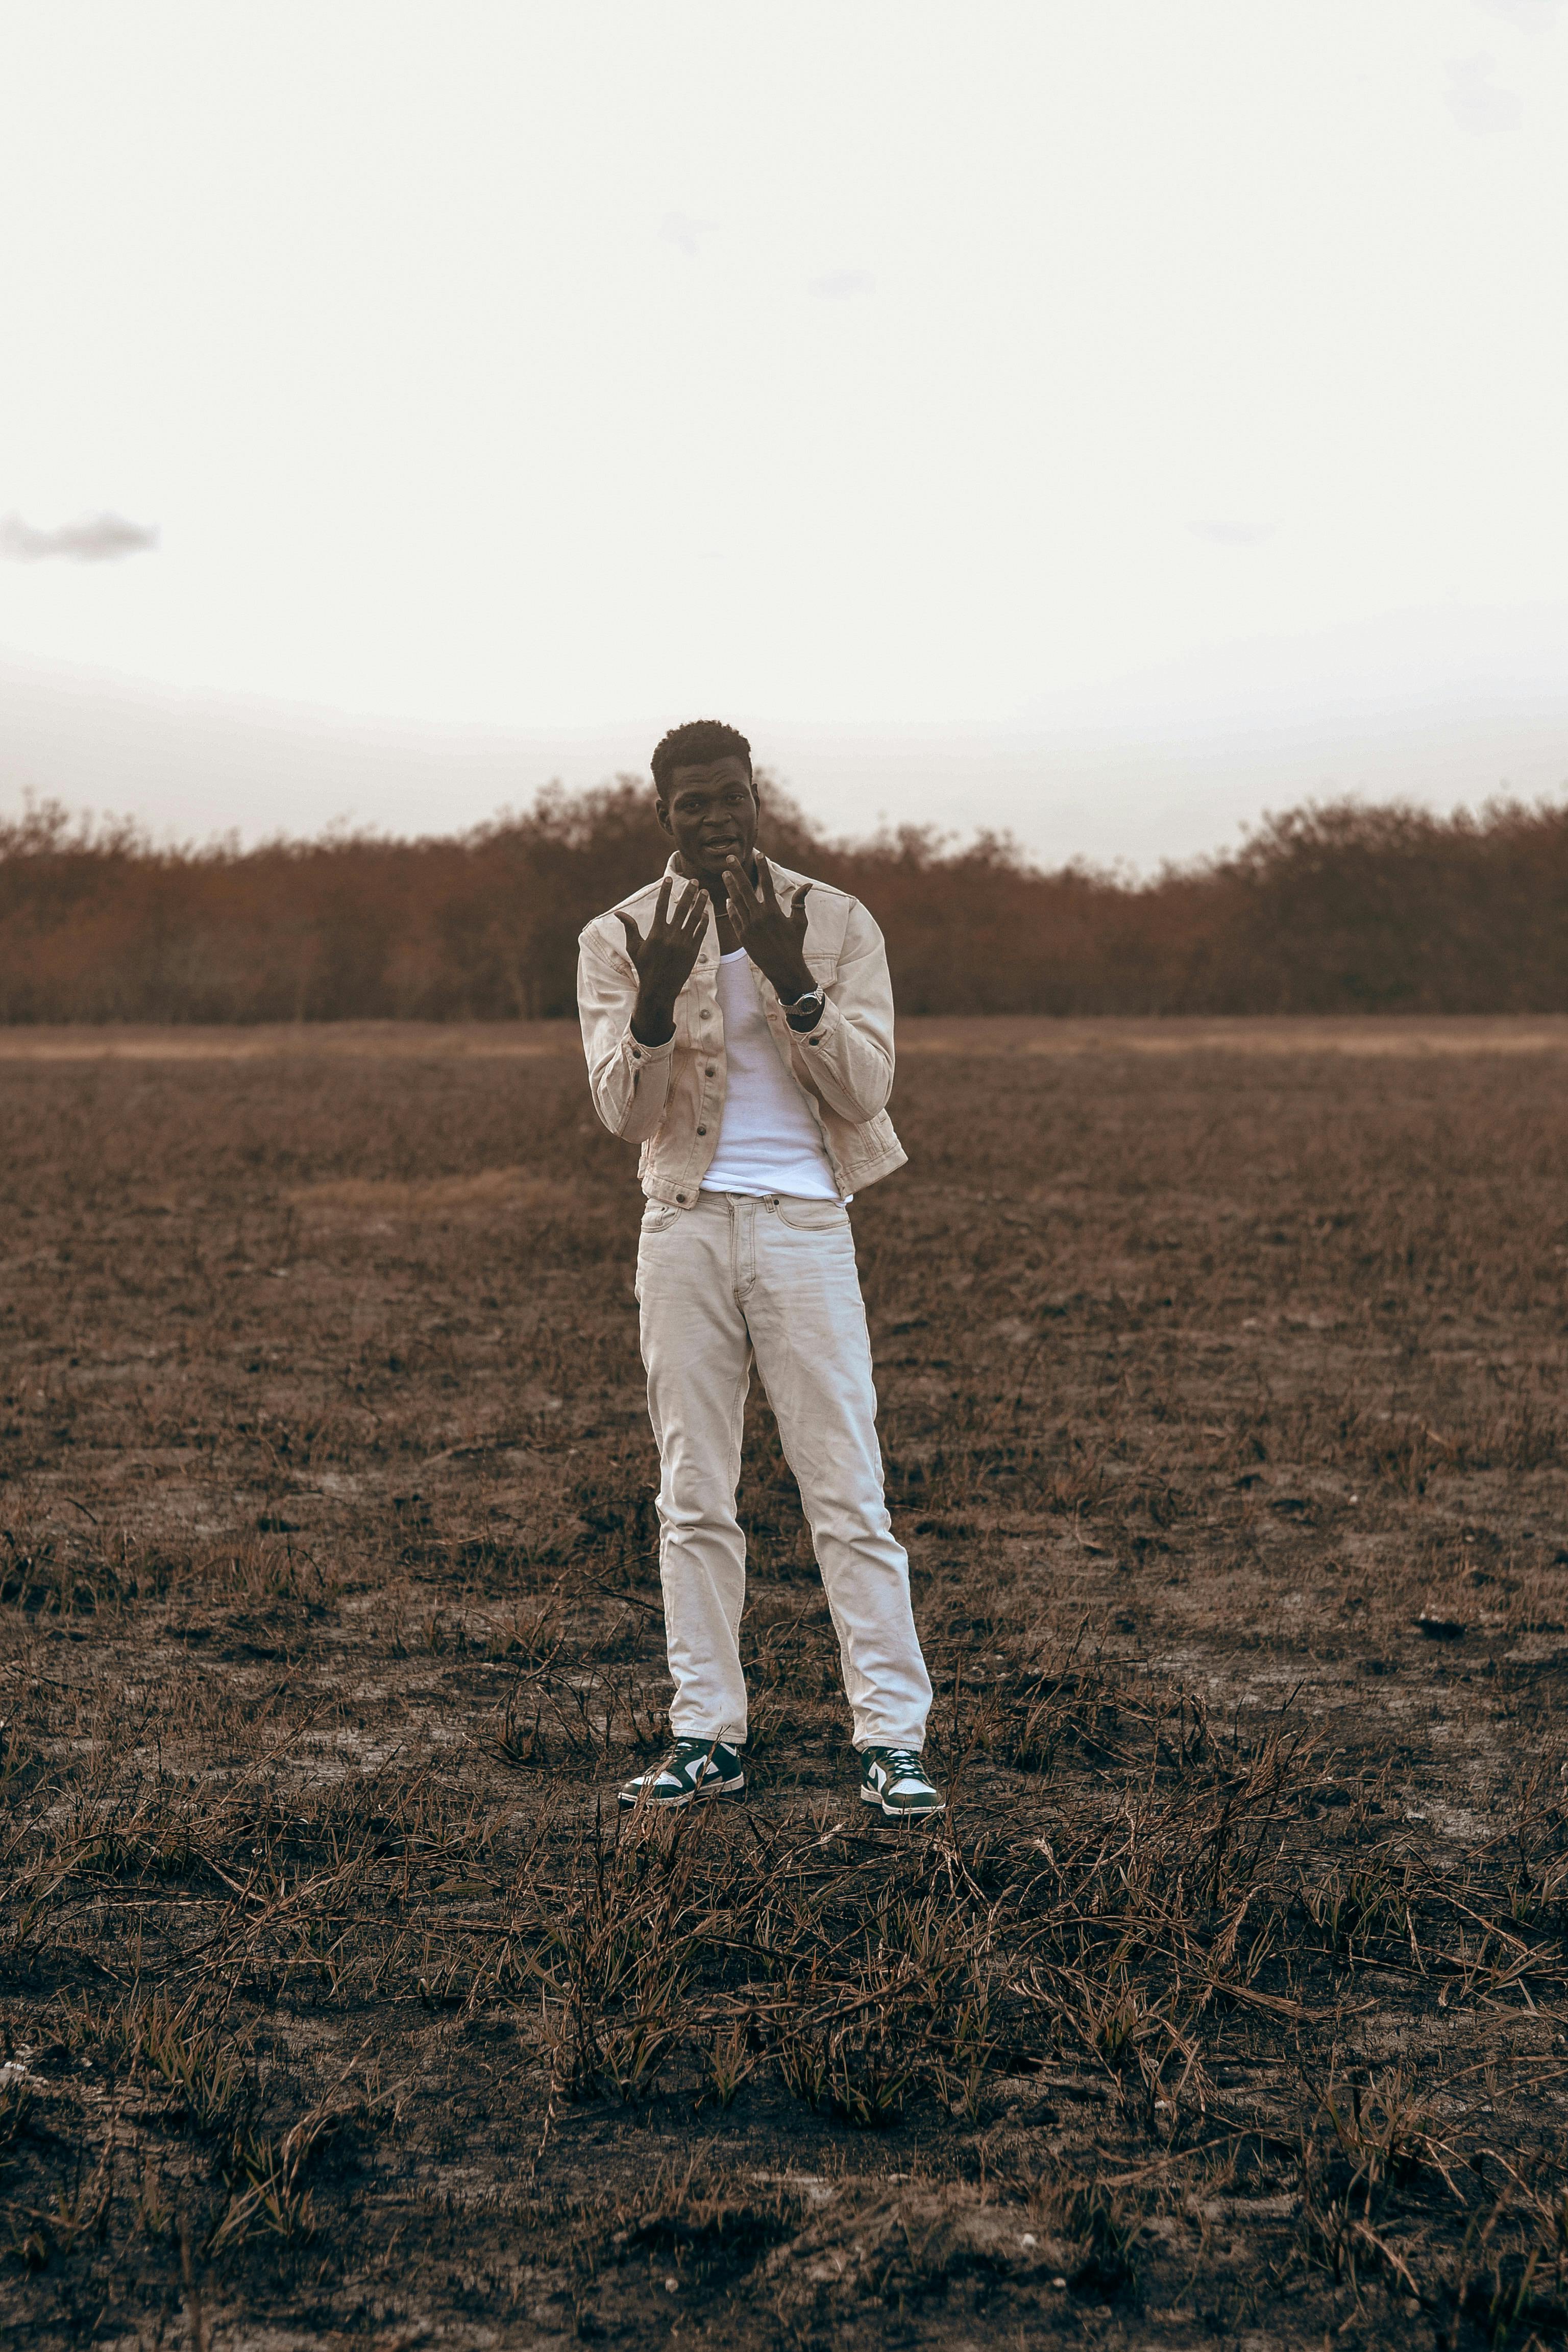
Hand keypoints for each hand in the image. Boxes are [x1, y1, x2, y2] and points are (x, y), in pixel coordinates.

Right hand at [617, 877, 707, 1045]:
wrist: (659, 989)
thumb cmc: (644, 967)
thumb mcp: (634, 947)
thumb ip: (630, 928)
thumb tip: (619, 912)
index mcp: (656, 933)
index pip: (661, 906)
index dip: (665, 891)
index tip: (669, 878)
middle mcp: (671, 936)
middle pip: (682, 909)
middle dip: (688, 893)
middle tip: (694, 881)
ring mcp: (684, 944)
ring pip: (694, 919)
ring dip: (700, 904)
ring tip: (704, 892)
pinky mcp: (693, 952)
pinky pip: (700, 932)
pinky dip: (704, 922)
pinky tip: (706, 913)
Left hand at [721, 857, 813, 1000]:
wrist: (784, 968)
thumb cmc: (794, 944)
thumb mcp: (799, 921)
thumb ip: (800, 901)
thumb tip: (808, 885)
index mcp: (773, 911)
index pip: (767, 883)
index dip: (762, 867)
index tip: (758, 854)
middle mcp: (758, 916)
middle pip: (745, 888)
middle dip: (737, 871)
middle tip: (729, 858)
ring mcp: (748, 926)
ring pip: (736, 901)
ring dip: (730, 887)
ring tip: (725, 874)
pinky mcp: (742, 936)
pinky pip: (734, 918)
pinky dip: (731, 908)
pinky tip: (728, 899)